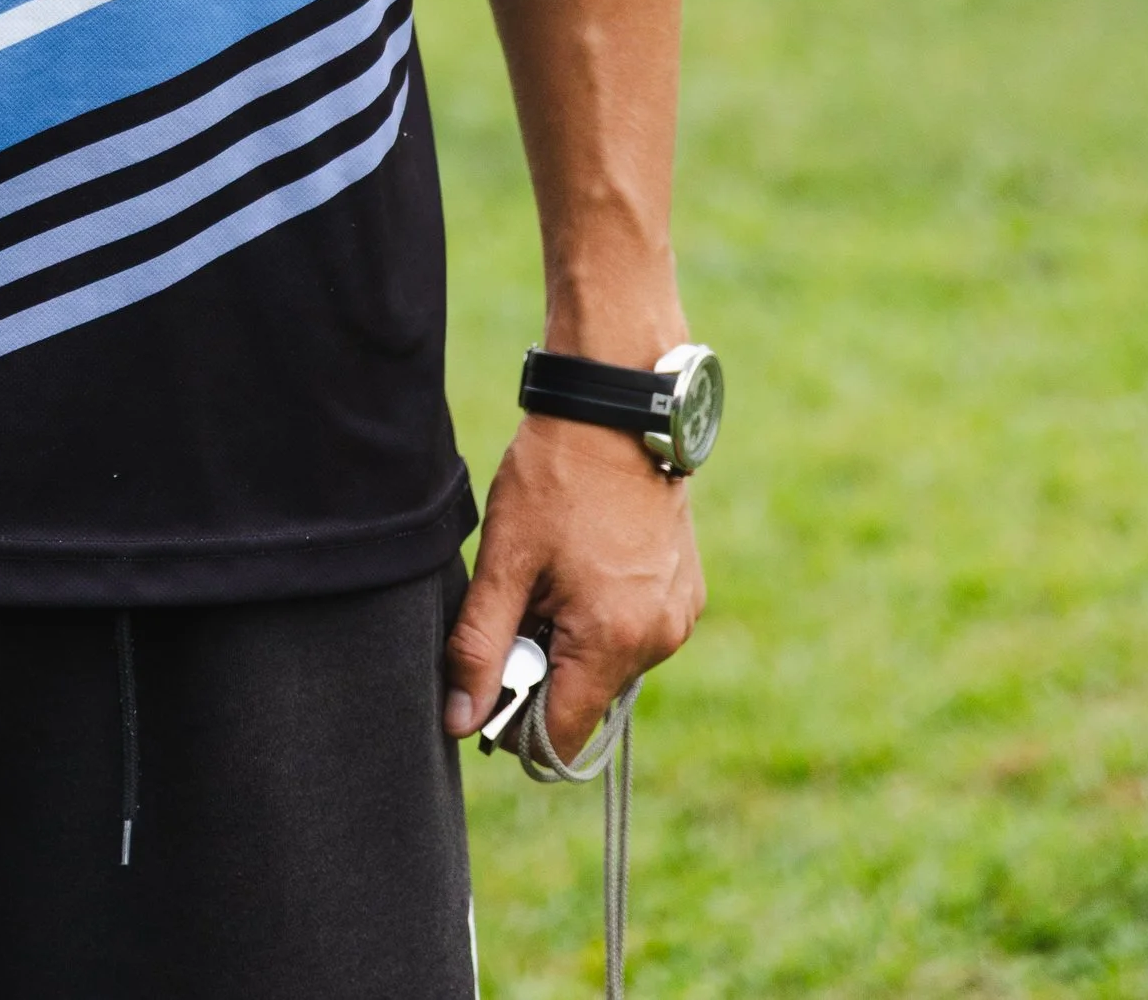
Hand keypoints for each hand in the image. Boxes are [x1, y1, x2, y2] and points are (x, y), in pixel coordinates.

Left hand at [444, 415, 703, 758]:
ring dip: (574, 643)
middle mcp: (658, 640)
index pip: (563, 737)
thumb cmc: (555, 478)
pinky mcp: (687, 594)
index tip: (492, 679)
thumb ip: (479, 648)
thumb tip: (460, 723)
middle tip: (522, 602)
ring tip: (554, 575)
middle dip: (544, 671)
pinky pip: (636, 633)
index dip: (517, 725)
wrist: (614, 409)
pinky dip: (605, 617)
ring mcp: (679, 617)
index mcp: (614, 639)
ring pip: (610, 666)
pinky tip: (584, 565)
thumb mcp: (506, 560)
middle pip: (586, 700)